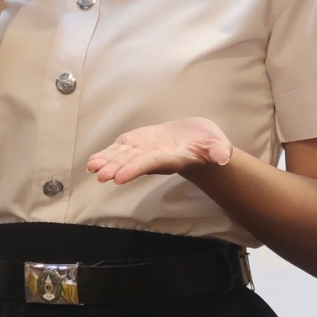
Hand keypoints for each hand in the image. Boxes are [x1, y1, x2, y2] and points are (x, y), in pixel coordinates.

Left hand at [86, 118, 232, 184]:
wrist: (196, 140)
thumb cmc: (207, 143)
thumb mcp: (217, 144)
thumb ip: (219, 150)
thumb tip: (224, 157)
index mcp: (170, 158)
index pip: (149, 163)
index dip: (135, 168)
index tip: (120, 177)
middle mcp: (153, 157)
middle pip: (132, 163)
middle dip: (116, 168)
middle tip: (101, 175)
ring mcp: (143, 151)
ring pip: (122, 157)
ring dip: (107, 162)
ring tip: (92, 167)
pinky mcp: (137, 144)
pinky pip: (119, 150)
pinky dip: (106, 155)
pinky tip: (93, 161)